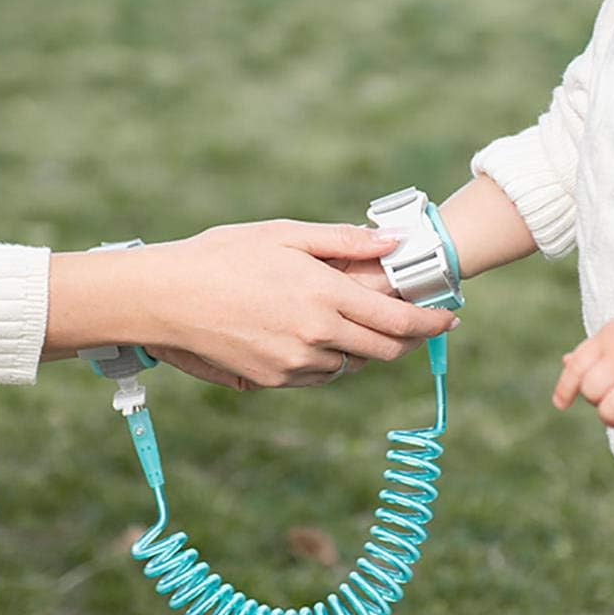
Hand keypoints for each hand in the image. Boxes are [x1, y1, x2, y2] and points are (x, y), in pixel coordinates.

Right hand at [45, 221, 456, 389]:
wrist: (163, 298)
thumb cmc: (222, 255)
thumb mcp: (284, 233)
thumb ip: (344, 241)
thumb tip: (393, 243)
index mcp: (325, 296)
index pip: (399, 322)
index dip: (432, 323)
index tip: (451, 319)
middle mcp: (316, 336)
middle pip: (384, 352)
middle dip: (406, 339)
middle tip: (413, 322)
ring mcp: (293, 364)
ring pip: (350, 365)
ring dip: (361, 347)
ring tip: (346, 317)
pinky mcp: (271, 381)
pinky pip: (316, 375)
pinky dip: (327, 358)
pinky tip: (310, 333)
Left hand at [551, 311, 613, 444]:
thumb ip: (594, 347)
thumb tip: (565, 362)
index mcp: (608, 339)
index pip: (576, 368)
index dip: (565, 389)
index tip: (561, 404)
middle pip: (591, 393)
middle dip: (595, 400)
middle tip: (609, 398)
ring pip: (609, 413)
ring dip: (611, 419)